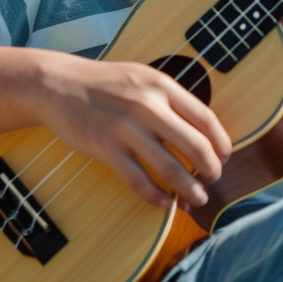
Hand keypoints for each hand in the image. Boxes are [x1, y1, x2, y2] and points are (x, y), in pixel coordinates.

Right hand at [35, 55, 231, 210]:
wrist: (59, 84)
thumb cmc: (107, 84)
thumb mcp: (145, 78)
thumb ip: (172, 101)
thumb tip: (201, 135)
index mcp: (162, 85)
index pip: (206, 119)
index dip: (221, 144)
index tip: (223, 158)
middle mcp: (148, 105)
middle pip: (195, 145)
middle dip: (210, 170)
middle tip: (212, 181)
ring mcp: (125, 127)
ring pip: (169, 167)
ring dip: (188, 189)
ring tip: (196, 199)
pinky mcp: (104, 147)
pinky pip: (137, 178)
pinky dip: (154, 195)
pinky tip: (163, 203)